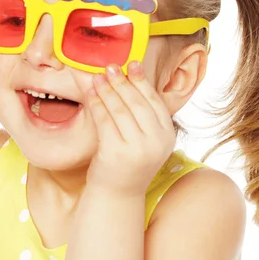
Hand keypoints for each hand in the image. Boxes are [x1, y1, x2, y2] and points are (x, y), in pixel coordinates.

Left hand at [86, 61, 175, 195]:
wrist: (117, 195)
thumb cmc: (127, 162)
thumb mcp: (141, 138)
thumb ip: (139, 113)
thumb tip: (127, 76)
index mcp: (167, 135)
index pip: (154, 101)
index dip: (141, 81)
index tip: (131, 64)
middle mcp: (157, 142)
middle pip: (137, 103)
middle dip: (122, 82)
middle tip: (110, 67)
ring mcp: (138, 149)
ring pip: (120, 110)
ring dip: (107, 90)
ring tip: (97, 77)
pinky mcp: (117, 154)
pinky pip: (105, 122)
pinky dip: (98, 105)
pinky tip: (91, 94)